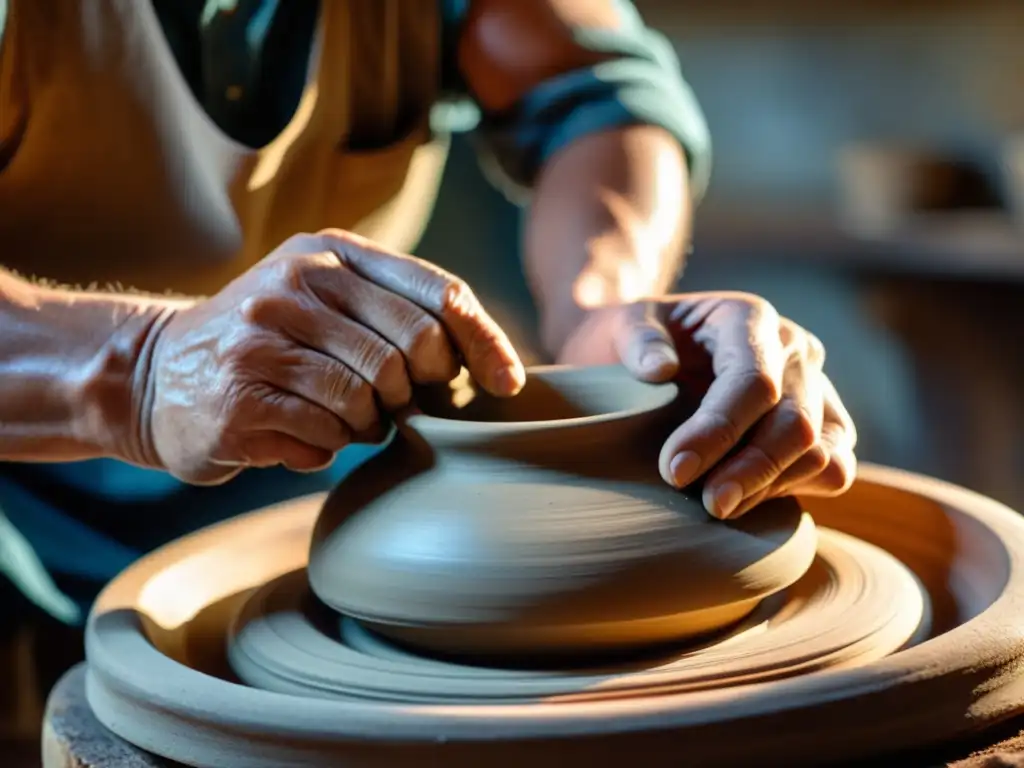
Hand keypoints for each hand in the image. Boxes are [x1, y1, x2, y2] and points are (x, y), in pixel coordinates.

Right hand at [135, 230, 524, 483]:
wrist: (156, 373)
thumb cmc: (269, 343)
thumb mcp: (326, 303)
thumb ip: (397, 314)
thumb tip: (491, 364)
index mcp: (330, 255)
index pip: (438, 292)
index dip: (484, 340)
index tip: (507, 383)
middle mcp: (296, 285)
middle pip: (413, 349)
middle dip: (419, 390)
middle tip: (395, 402)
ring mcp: (262, 339)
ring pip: (373, 396)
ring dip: (373, 422)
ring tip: (346, 420)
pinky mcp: (240, 397)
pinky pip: (329, 433)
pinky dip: (333, 444)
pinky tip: (306, 434)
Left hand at [559, 292, 856, 518]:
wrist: (652, 352)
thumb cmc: (639, 342)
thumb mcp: (623, 324)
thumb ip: (638, 340)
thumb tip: (660, 369)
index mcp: (750, 318)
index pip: (753, 381)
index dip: (718, 430)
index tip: (675, 470)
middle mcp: (794, 350)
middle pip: (796, 421)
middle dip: (751, 470)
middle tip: (709, 505)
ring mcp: (816, 389)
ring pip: (822, 451)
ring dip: (773, 487)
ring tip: (720, 507)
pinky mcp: (825, 427)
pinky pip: (833, 470)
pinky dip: (797, 491)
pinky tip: (746, 501)